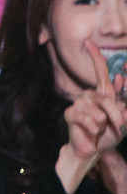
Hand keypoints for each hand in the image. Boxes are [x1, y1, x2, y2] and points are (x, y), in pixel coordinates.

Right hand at [58, 40, 126, 192]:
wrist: (94, 150)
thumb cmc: (109, 134)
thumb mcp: (123, 118)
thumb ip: (123, 102)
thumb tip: (118, 79)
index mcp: (103, 93)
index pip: (99, 71)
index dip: (95, 57)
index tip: (88, 43)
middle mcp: (89, 96)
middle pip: (104, 96)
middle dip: (114, 112)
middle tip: (119, 124)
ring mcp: (78, 104)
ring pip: (95, 109)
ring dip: (102, 122)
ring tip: (100, 129)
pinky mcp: (70, 114)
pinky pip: (85, 117)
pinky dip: (93, 127)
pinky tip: (91, 131)